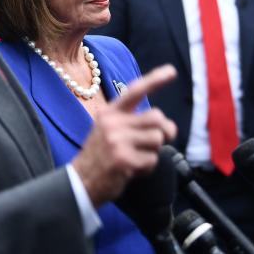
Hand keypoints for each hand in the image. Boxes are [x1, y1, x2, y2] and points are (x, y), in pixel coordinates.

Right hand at [72, 65, 177, 206]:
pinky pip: (152, 160)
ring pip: (157, 139)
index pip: (135, 91)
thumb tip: (168, 127)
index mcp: (109, 112)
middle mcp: (112, 123)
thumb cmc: (102, 156)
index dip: (155, 80)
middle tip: (158, 141)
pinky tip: (132, 171)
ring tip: (137, 158)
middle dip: (164, 131)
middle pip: (156, 117)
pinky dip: (147, 168)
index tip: (171, 71)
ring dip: (153, 152)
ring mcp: (117, 141)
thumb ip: (135, 123)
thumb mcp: (110, 130)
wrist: (81, 182)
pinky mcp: (123, 159)